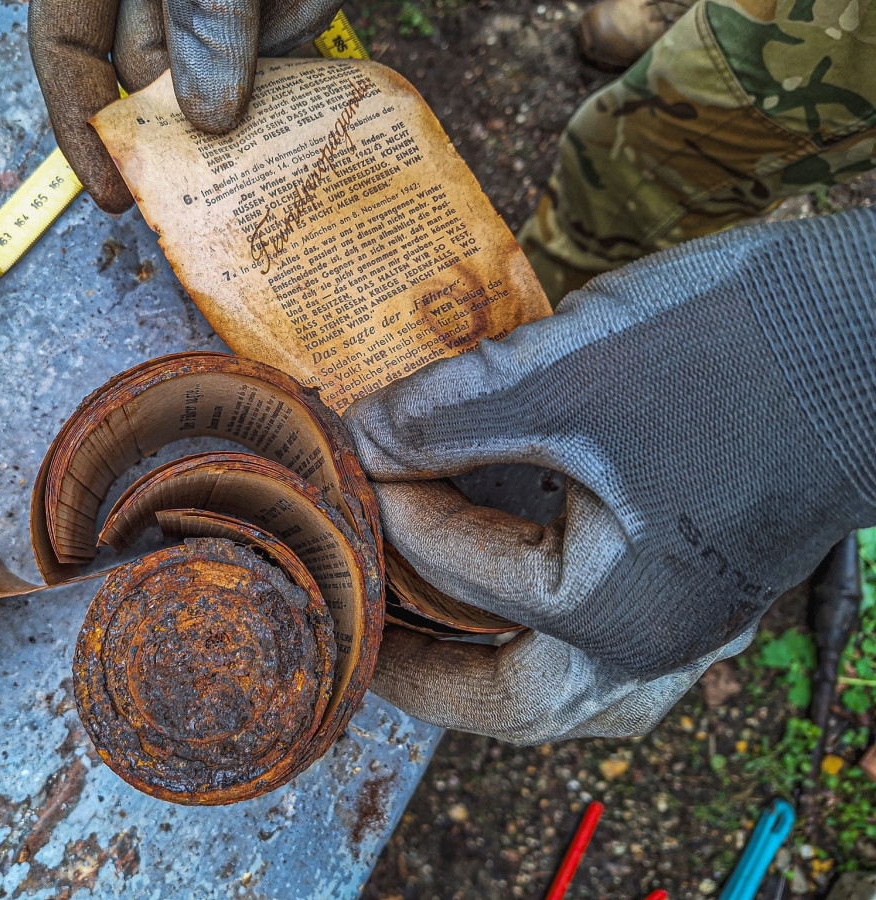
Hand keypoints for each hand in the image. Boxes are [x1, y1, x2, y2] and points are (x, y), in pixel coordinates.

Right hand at [29, 0, 339, 211]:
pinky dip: (298, 113)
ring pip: (220, 88)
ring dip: (247, 138)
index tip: (112, 194)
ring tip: (266, 194)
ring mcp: (226, 7)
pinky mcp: (288, 11)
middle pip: (148, 78)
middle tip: (212, 199)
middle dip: (178, 138)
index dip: (78, 123)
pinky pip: (283, 73)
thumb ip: (206, 14)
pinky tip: (312, 151)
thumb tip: (210, 115)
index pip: (67, 46)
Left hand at [344, 209, 875, 742]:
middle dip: (424, 674)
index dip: (389, 506)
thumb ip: (447, 414)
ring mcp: (694, 621)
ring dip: (488, 672)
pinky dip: (548, 638)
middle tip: (356, 635)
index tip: (349, 454)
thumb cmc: (739, 344)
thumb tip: (359, 436)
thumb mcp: (563, 374)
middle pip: (510, 704)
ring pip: (569, 694)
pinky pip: (611, 649)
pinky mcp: (710, 582)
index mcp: (615, 612)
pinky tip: (515, 601)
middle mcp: (659, 642)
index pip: (457, 570)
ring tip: (423, 638)